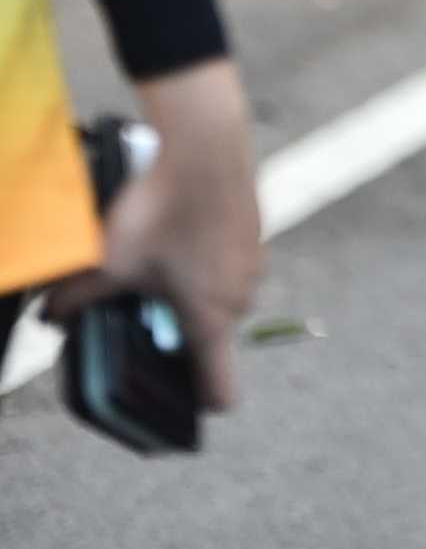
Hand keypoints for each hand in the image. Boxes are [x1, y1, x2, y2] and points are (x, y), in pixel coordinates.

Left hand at [43, 56, 262, 411]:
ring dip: (191, 288)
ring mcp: (253, 260)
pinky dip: (203, 254)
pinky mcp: (254, 228)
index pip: (221, 391)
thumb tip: (48, 319)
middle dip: (176, 328)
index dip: (198, 404)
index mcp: (210, 320)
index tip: (176, 398)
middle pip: (211, 336)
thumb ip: (76, 300)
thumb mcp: (108, 261)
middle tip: (142, 303)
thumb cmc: (164, 210)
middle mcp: (241, 297)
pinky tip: (176, 226)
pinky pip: (228, 258)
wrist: (206, 144)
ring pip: (220, 293)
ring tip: (157, 257)